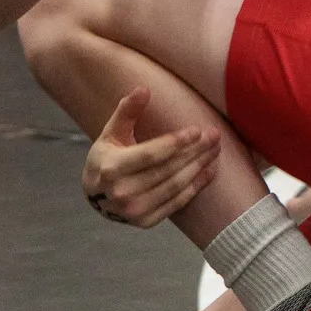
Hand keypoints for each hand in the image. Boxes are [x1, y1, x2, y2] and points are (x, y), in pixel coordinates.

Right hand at [81, 87, 221, 228]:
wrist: (95, 196)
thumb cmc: (107, 157)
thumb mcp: (111, 132)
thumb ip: (127, 111)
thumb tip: (143, 88)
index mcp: (111, 169)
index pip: (151, 155)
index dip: (176, 143)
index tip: (197, 130)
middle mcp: (122, 193)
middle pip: (168, 170)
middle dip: (195, 151)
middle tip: (215, 135)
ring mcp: (134, 211)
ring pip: (176, 186)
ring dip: (200, 166)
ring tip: (216, 149)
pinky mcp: (145, 222)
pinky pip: (177, 203)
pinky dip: (196, 186)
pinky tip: (210, 170)